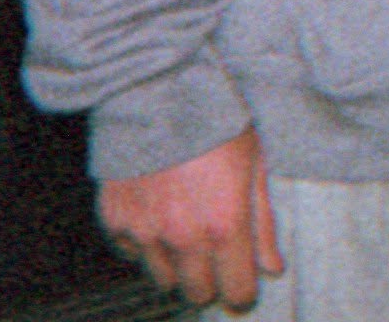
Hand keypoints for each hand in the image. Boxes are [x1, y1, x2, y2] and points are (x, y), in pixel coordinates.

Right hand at [98, 129, 280, 312]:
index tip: (244, 284)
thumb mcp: (255, 165)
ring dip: (177, 267)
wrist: (159, 94)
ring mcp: (145, 233)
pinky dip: (145, 245)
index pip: (236, 292)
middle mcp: (183, 239)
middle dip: (211, 284)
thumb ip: (263, 222)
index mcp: (225, 226)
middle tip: (216, 261)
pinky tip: (158, 218)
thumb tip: (273, 267)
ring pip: (163, 279)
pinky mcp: (115, 221)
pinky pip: (131, 253)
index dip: (243, 292)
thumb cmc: (216, 123)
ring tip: (187, 235)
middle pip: (197, 294)